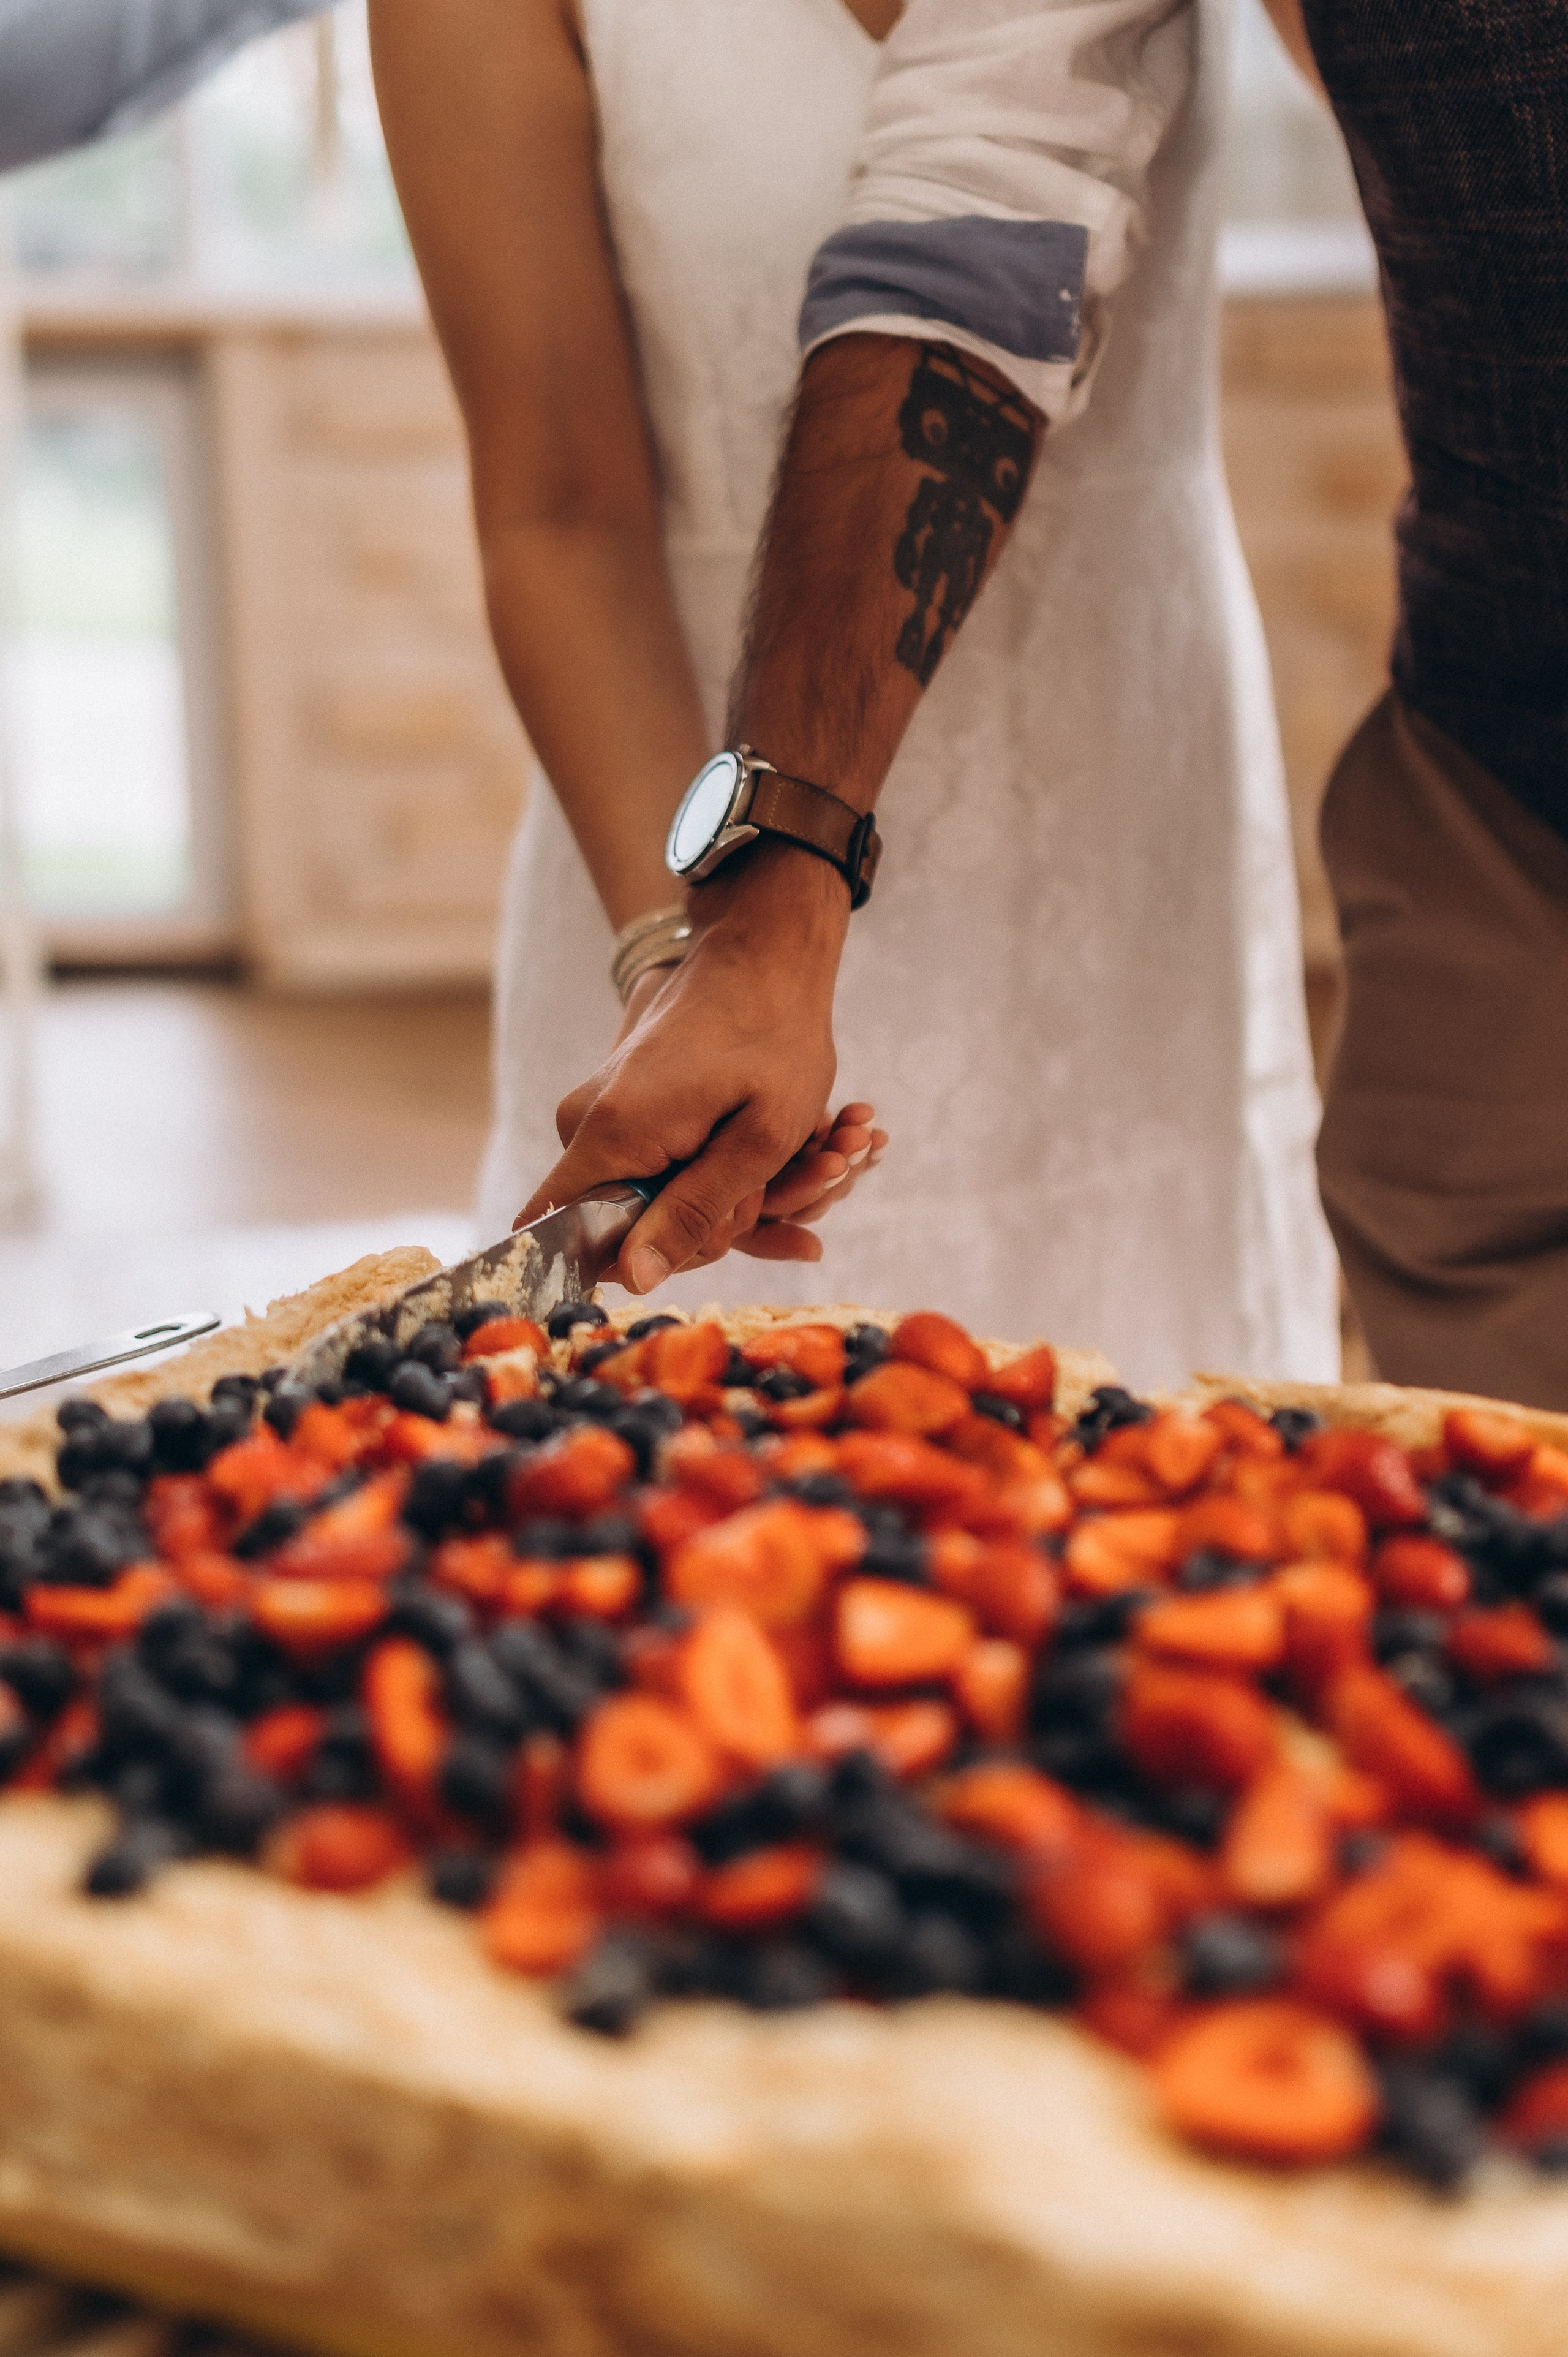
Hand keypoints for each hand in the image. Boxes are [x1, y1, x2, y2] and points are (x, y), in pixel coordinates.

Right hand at [515, 844, 862, 1291]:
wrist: (764, 952)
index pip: (563, 1236)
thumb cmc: (775, 1036)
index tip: (716, 1231)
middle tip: (773, 1180)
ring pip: (648, 1198)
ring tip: (777, 1154)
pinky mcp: (620, 1107)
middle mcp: (587, 1124)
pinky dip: (710, 1169)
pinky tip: (754, 1146)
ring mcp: (599, 1113)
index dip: (633, 1261)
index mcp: (612, 1136)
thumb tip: (633, 1279)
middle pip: (624, 1226)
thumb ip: (692, 1212)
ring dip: (719, 1194)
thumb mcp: (758, 1140)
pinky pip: (655, 1168)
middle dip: (707, 1222)